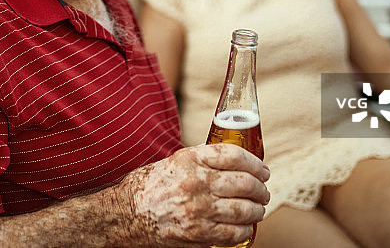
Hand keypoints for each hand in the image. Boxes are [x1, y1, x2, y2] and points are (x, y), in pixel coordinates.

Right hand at [120, 143, 269, 246]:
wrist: (127, 213)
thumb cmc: (152, 185)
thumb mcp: (177, 161)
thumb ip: (204, 160)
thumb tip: (237, 163)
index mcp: (191, 159)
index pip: (235, 155)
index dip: (255, 163)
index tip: (262, 170)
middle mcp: (196, 182)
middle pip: (244, 183)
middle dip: (261, 189)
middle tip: (263, 192)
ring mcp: (198, 209)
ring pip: (244, 209)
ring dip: (257, 210)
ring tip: (258, 209)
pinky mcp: (197, 233)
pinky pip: (233, 232)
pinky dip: (245, 230)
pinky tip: (245, 226)